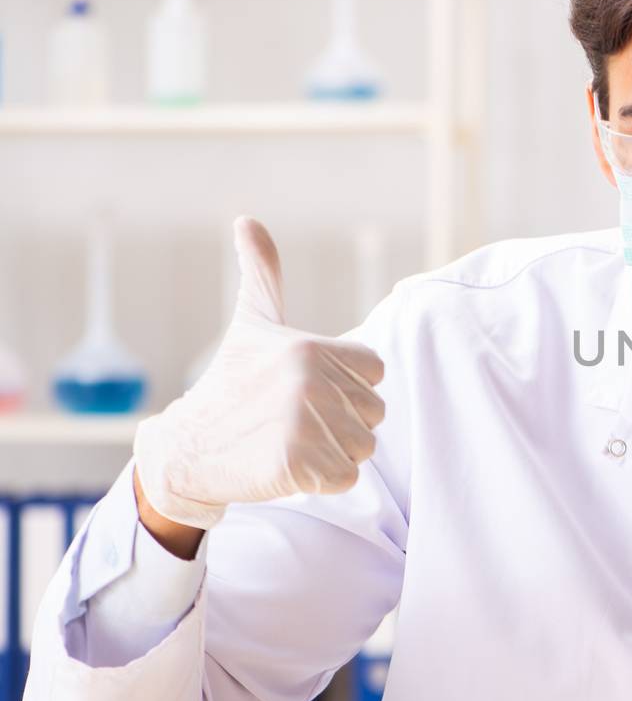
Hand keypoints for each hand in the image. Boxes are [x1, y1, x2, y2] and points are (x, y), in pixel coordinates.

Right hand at [132, 217, 386, 530]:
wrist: (188, 447)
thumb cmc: (232, 382)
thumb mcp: (252, 323)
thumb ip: (264, 274)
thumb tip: (247, 220)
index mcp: (311, 347)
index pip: (375, 372)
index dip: (348, 386)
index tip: (305, 387)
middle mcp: (310, 381)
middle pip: (374, 414)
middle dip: (342, 423)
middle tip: (292, 419)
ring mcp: (303, 424)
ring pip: (363, 448)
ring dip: (332, 452)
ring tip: (288, 440)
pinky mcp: (296, 464)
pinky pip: (345, 478)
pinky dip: (321, 480)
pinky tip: (286, 465)